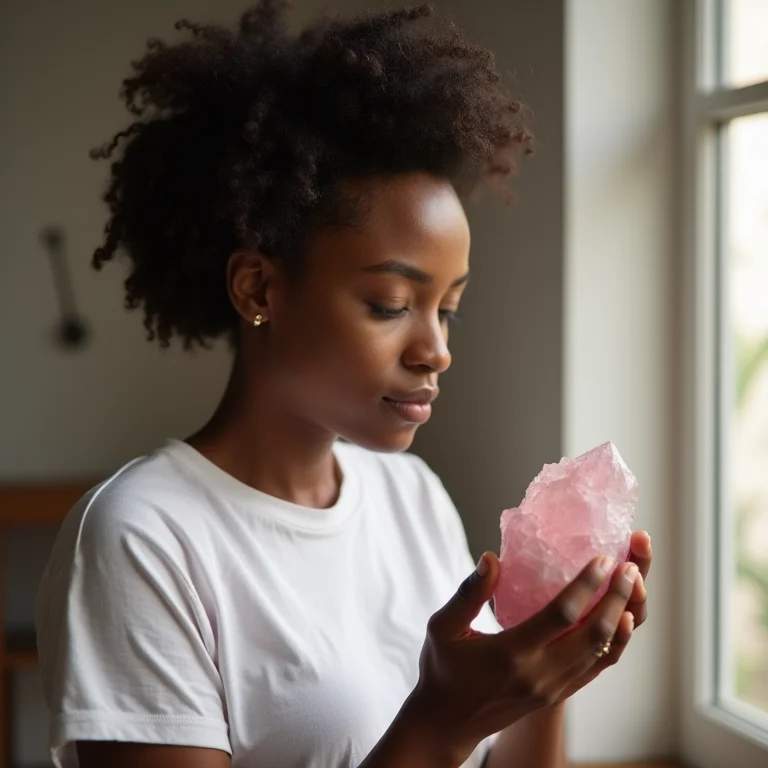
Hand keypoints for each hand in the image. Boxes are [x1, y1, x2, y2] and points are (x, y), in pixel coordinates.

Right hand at [406, 553, 638, 765]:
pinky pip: (596, 669)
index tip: (603, 559)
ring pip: (601, 652)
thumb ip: (469, 593)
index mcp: (511, 653)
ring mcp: (552, 689)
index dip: (586, 585)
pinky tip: (623, 621)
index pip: (560, 615)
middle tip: (631, 567)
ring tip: (633, 586)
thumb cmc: (441, 670)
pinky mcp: (556, 696)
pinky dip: (615, 644)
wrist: (446, 724)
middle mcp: (539, 674)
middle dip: (616, 598)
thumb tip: (491, 558)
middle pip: (592, 633)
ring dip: (620, 617)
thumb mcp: (443, 628)